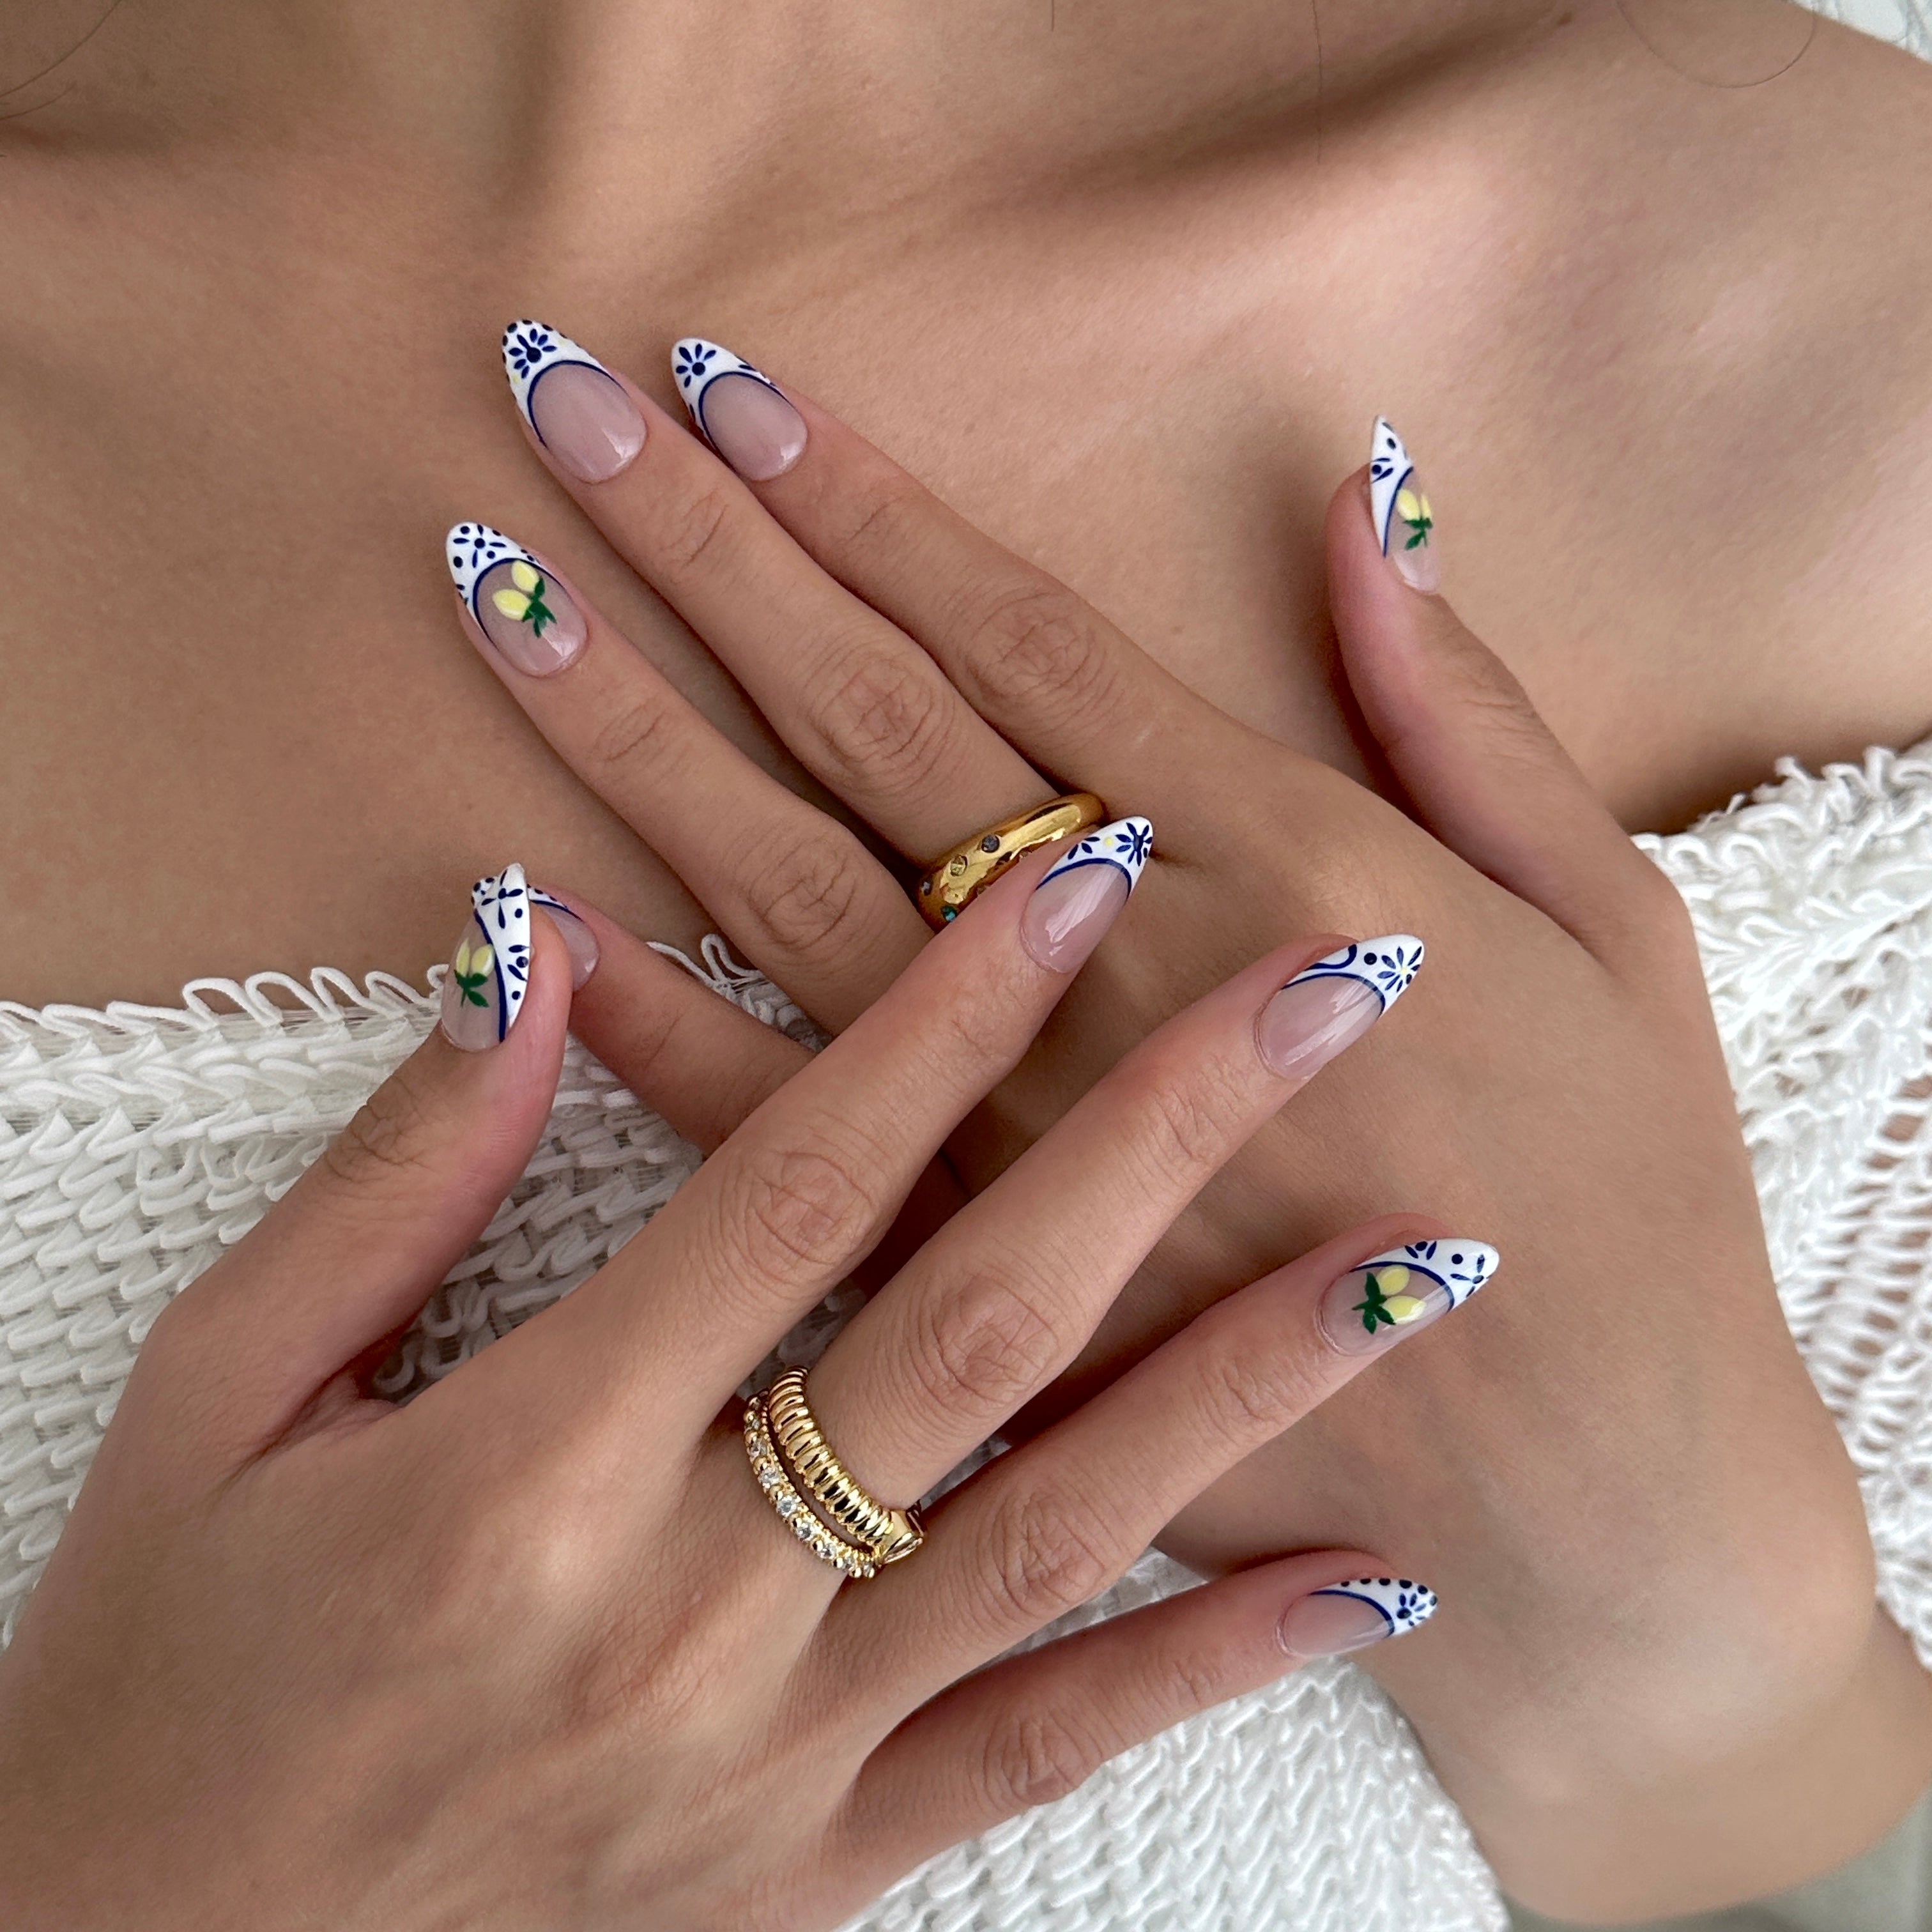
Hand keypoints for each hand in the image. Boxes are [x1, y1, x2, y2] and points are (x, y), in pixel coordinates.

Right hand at [0, 855, 1457, 1930]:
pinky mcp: (823, 1870)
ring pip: (1067, 1530)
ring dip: (1257, 1379)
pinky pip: (1051, 1754)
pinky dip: (1216, 1662)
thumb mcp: (215, 1401)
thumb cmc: (165, 1679)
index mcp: (531, 1461)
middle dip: (1173, 1136)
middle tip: (1336, 991)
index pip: (794, 1185)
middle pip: (981, 1326)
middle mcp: (690, 1604)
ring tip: (1427, 1257)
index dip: (951, 1013)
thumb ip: (390, 1175)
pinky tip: (1368, 1582)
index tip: (1088, 868)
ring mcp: (781, 1752)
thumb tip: (525, 958)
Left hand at [453, 326, 1931, 1914]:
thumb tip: (1366, 509)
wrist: (1592, 1499)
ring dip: (634, 741)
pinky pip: (779, 1129)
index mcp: (1276, 861)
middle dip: (714, 557)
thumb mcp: (1616, 924)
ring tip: (497, 601)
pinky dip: (651, 1018)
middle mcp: (1119, 972)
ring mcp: (1022, 1125)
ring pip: (785, 891)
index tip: (733, 390)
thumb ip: (1469, 715)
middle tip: (565, 409)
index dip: (869, 505)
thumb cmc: (1630, 1201)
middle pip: (870, 723)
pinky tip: (528, 914)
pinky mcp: (975, 1266)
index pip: (1019, 640)